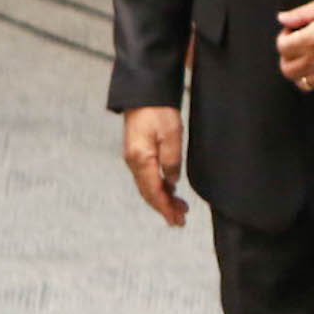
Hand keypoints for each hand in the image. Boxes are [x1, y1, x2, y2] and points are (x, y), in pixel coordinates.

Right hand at [122, 106, 186, 226]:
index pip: (153, 191)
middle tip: (180, 220)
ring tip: (179, 209)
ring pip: (147, 186)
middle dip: (164, 208)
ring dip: (162, 199)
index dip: (165, 208)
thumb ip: (172, 160)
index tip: (177, 220)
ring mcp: (134, 157)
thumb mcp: (172, 134)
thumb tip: (172, 182)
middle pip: (148, 192)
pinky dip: (158, 187)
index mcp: (141, 159)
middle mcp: (133, 161)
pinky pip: (147, 177)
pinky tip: (170, 190)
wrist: (143, 93)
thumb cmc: (158, 110)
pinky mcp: (137, 153)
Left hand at [276, 0, 313, 93]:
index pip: (282, 47)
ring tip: (309, 60)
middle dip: (288, 57)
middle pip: (287, 69)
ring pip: (301, 83)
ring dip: (301, 72)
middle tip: (297, 47)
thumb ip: (301, 13)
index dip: (285, 36)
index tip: (294, 30)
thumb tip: (283, 18)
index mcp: (309, 40)